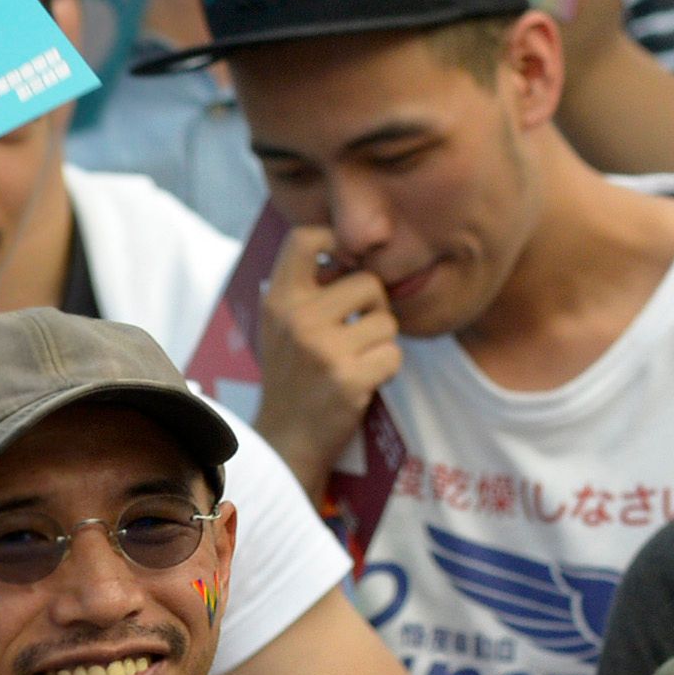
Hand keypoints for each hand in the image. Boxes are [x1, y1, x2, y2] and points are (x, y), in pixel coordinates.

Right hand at [255, 221, 403, 464]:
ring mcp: (322, 349)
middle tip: (356, 334)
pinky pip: (394, 355)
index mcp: (278, 298)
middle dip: (375, 308)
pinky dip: (387, 369)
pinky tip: (362, 380)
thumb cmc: (295, 372)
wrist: (286, 437)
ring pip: (387, 321)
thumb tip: (356, 246)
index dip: (338, 241)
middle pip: (369, 282)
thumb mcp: (284, 323)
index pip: (307, 237)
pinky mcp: (348, 378)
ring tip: (355, 360)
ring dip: (382, 343)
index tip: (347, 266)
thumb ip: (310, 286)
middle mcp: (296, 318)